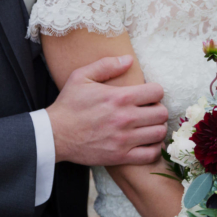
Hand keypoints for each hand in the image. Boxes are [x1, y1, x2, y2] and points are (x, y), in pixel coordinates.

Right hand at [46, 55, 168, 166]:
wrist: (54, 134)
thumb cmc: (68, 104)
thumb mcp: (81, 76)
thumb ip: (107, 65)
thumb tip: (129, 60)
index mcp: (119, 97)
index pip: (157, 92)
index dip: (154, 91)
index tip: (147, 95)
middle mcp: (125, 118)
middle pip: (162, 113)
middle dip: (158, 109)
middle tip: (148, 110)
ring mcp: (124, 139)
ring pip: (159, 133)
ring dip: (157, 128)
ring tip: (148, 126)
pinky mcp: (121, 156)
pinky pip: (150, 154)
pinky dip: (153, 148)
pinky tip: (146, 142)